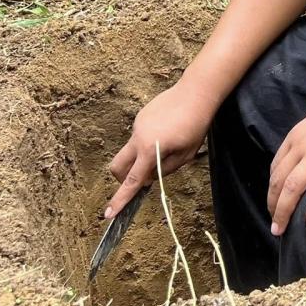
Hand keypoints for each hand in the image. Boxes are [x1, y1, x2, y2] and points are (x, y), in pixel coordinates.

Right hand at [106, 82, 217, 218]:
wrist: (196, 92)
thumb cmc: (196, 124)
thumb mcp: (186, 155)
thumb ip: (165, 170)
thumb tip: (149, 178)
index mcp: (150, 149)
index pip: (133, 181)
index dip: (120, 199)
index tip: (108, 214)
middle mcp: (138, 137)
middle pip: (118, 166)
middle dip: (123, 178)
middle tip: (144, 179)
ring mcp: (137, 125)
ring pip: (130, 151)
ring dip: (140, 158)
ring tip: (168, 146)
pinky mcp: (141, 117)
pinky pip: (139, 136)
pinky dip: (146, 143)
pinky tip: (167, 132)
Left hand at [268, 92, 305, 234]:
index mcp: (297, 135)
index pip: (276, 167)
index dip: (272, 189)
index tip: (275, 204)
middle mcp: (302, 145)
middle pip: (279, 181)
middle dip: (273, 205)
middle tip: (274, 225)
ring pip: (292, 188)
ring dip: (284, 212)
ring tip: (281, 230)